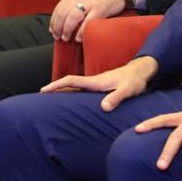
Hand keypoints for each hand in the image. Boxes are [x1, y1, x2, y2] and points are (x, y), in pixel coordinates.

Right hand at [41, 56, 157, 111]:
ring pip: (75, 87)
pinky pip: (82, 90)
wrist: (141, 72)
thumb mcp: (127, 90)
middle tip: (40, 96)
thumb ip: (116, 98)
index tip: (43, 90)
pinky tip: (72, 101)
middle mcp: (93, 82)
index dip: (57, 85)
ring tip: (51, 100)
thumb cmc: (135, 81)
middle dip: (54, 88)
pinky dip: (73, 93)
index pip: (71, 81)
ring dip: (62, 91)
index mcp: (96, 82)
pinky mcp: (100, 87)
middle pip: (69, 84)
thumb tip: (103, 107)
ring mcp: (96, 84)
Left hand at [48, 0, 127, 42]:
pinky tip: (78, 38)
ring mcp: (89, 4)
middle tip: (58, 36)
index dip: (53, 22)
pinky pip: (87, 23)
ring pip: (72, 18)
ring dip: (67, 30)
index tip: (52, 30)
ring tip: (66, 38)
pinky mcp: (99, 9)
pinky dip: (81, 32)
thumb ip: (74, 5)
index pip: (58, 9)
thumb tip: (63, 20)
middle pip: (62, 14)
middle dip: (58, 28)